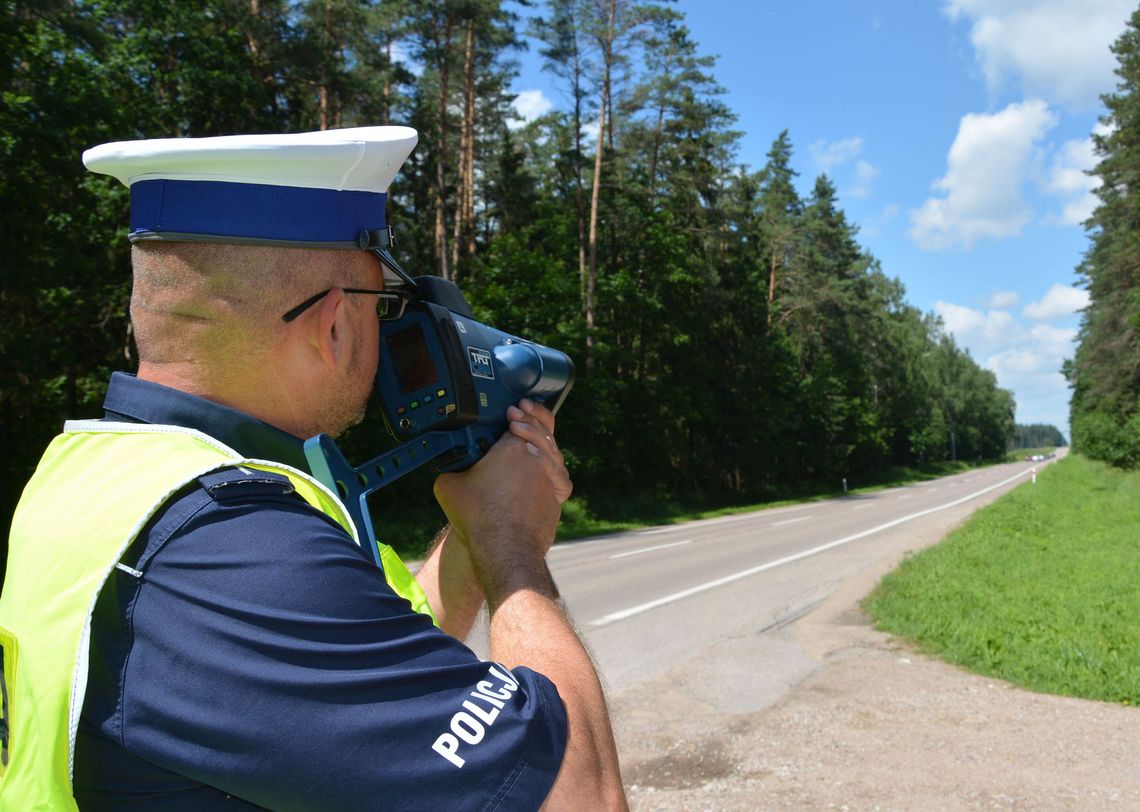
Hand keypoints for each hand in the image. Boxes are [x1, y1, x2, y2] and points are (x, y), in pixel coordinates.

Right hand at [433, 400, 570, 603]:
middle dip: (532, 418)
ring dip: (544, 442)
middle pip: (541, 429)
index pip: (519, 419)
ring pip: (553, 451)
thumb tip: (450, 470)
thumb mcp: (448, 486)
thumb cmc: (480, 517)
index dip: (514, 413)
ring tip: (532, 441)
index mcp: (512, 446)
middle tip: (522, 414)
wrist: (506, 549)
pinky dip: (554, 469)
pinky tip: (547, 468)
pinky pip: (560, 476)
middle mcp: (537, 457)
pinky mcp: (557, 497)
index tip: (509, 412)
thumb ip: (452, 469)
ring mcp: (551, 477)